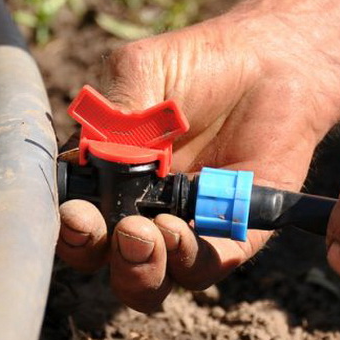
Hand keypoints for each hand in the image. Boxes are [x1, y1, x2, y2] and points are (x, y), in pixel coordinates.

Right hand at [56, 11, 337, 311]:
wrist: (272, 60)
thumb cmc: (200, 63)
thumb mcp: (142, 70)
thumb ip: (114, 113)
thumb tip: (92, 160)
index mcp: (107, 175)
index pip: (73, 215)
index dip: (67, 226)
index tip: (76, 213)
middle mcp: (139, 209)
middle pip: (103, 259)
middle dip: (97, 253)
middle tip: (114, 228)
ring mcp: (184, 226)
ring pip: (148, 280)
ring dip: (139, 269)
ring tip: (148, 232)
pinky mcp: (231, 235)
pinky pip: (203, 267)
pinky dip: (186, 259)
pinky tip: (181, 229)